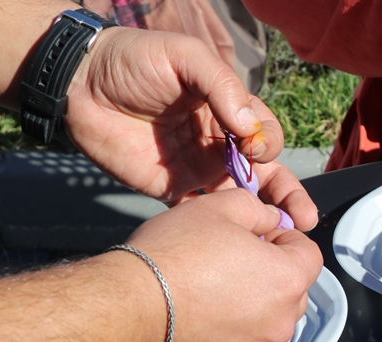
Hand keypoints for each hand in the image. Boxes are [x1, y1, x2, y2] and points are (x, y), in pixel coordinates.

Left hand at [62, 27, 316, 228]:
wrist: (78, 84)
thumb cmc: (134, 60)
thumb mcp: (186, 57)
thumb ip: (222, 87)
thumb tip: (251, 128)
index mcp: (228, 110)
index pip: (264, 135)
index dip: (267, 145)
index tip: (257, 150)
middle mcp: (219, 142)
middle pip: (265, 174)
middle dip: (287, 196)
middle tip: (303, 217)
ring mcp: (197, 169)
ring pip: (242, 199)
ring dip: (265, 218)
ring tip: (284, 235)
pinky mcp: (172, 190)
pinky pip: (203, 213)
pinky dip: (223, 230)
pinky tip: (239, 244)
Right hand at [119, 189, 323, 341]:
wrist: (126, 310)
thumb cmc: (172, 255)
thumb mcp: (218, 207)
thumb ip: (258, 209)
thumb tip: (273, 220)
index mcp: (288, 280)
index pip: (310, 254)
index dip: (285, 238)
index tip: (257, 235)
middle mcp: (281, 322)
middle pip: (291, 291)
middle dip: (270, 274)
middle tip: (229, 260)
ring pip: (265, 321)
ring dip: (250, 305)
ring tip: (208, 289)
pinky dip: (226, 332)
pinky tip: (195, 316)